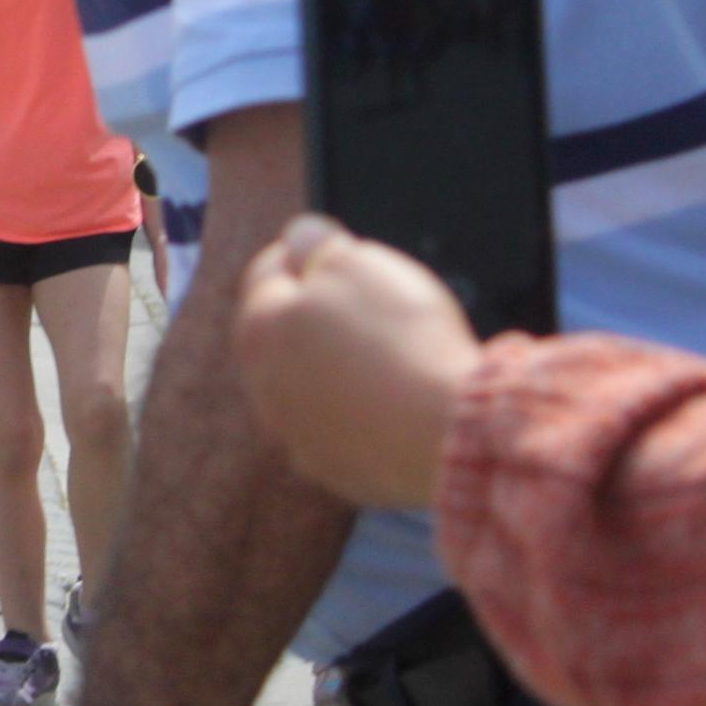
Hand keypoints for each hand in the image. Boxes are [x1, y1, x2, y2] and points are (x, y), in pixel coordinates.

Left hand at [233, 215, 477, 510]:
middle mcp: (263, 386)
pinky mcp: (332, 470)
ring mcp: (294, 435)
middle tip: (365, 303)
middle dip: (315, 315)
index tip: (332, 250)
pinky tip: (390, 406)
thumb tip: (298, 235)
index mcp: (259, 327)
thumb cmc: (401, 341)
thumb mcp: (359, 264)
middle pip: (283, 335)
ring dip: (333, 369)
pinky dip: (357, 416)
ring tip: (383, 357)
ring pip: (307, 387)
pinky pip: (339, 431)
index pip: (267, 274)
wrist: (446, 434)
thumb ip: (319, 245)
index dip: (305, 254)